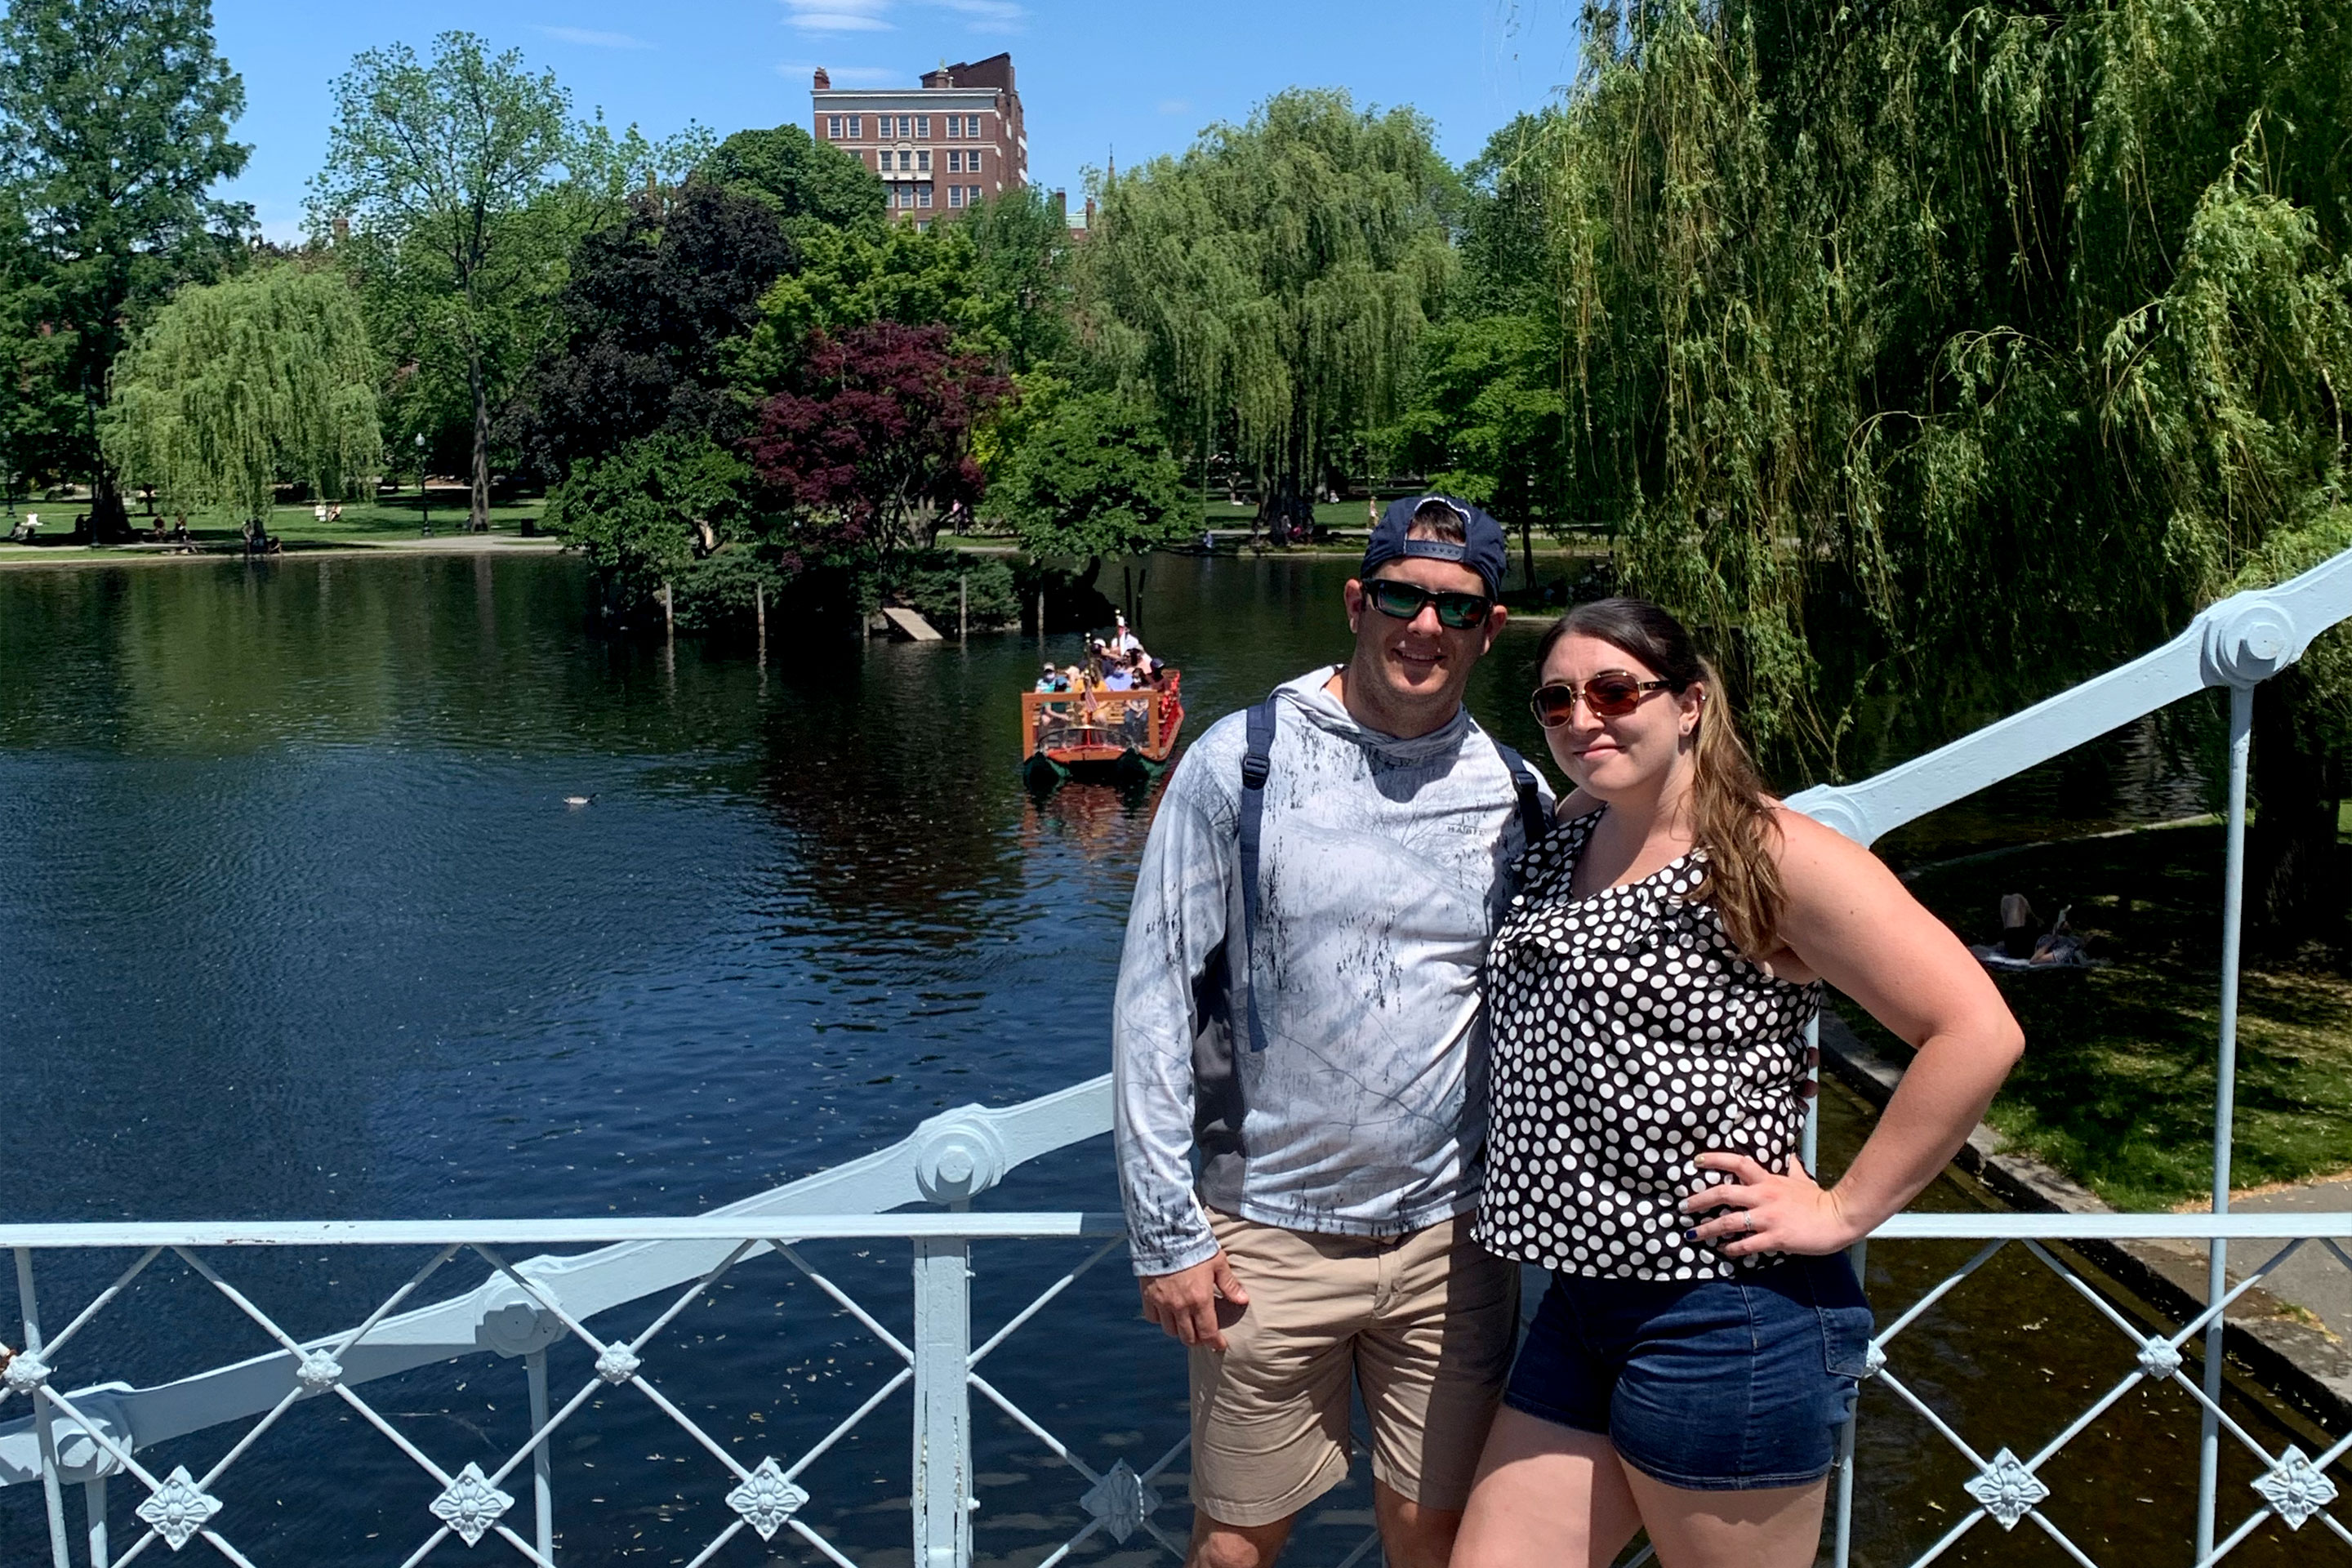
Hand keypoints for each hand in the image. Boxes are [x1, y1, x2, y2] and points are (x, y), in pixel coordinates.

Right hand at [1138, 1250, 1249, 1349]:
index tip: (1219, 1345)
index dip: (1214, 1342)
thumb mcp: (1217, 1262)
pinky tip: (1167, 1314)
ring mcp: (1162, 1302)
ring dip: (1179, 1332)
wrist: (1165, 1233)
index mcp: (1200, 1299)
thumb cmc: (1195, 1246)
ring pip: (1170, 1330)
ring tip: (1185, 1325)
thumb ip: (1229, 1284)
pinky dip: (1160, 1320)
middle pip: (1188, 1337)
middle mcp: (1180, 1306)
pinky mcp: (1147, 1296)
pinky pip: (1153, 1318)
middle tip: (1202, 1335)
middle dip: (1197, 1340)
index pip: (1208, 1332)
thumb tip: (1244, 1300)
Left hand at [1681, 1153, 1864, 1257]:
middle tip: (1683, 1206)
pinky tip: (1723, 1251)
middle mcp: (1763, 1196)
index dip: (1715, 1160)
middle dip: (1699, 1200)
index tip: (1696, 1162)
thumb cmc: (1818, 1199)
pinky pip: (1746, 1244)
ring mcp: (1768, 1218)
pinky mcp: (1775, 1238)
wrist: (1838, 1217)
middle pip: (1723, 1193)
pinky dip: (1731, 1249)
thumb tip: (1789, 1155)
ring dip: (1707, 1229)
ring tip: (1692, 1234)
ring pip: (1728, 1222)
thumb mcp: (1801, 1178)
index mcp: (1768, 1180)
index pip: (1737, 1163)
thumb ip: (1790, 1167)